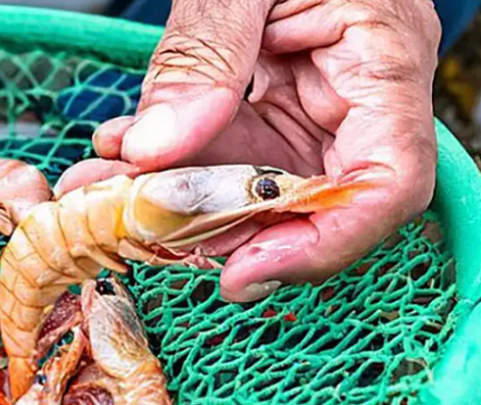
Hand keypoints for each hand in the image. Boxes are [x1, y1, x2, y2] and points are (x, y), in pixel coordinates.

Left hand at [58, 0, 440, 301]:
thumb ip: (205, 54)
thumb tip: (156, 149)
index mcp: (383, 58)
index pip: (385, 184)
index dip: (321, 244)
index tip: (241, 273)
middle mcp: (353, 99)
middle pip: (304, 202)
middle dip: (213, 227)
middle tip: (132, 228)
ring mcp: (308, 107)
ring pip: (247, 187)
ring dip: (170, 201)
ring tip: (97, 193)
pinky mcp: (266, 107)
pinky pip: (220, 156)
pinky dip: (165, 166)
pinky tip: (114, 156)